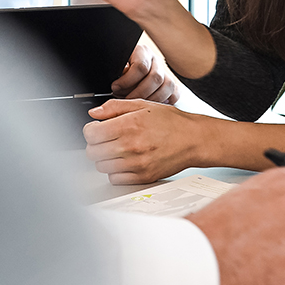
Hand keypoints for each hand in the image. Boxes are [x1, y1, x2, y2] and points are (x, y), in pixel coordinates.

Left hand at [84, 98, 207, 183]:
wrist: (194, 139)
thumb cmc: (171, 121)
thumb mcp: (142, 105)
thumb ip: (114, 107)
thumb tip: (94, 113)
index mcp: (129, 125)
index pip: (91, 134)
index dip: (90, 130)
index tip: (96, 129)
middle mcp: (131, 146)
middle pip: (92, 152)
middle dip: (95, 144)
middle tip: (106, 139)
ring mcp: (136, 164)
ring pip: (101, 167)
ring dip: (104, 158)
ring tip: (117, 149)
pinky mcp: (143, 177)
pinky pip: (115, 179)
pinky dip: (116, 171)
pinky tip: (125, 161)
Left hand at [112, 42, 179, 103]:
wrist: (128, 69)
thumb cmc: (120, 70)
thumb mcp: (116, 66)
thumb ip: (119, 73)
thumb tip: (118, 84)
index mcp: (142, 52)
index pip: (141, 67)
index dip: (127, 81)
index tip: (115, 88)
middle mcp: (155, 61)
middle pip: (156, 78)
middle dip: (139, 93)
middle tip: (126, 100)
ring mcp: (165, 72)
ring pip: (168, 86)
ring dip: (152, 99)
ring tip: (138, 106)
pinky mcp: (171, 84)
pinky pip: (175, 92)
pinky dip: (167, 101)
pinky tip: (153, 106)